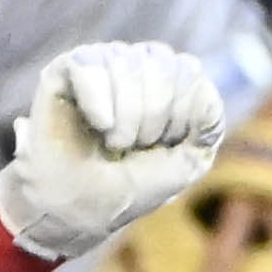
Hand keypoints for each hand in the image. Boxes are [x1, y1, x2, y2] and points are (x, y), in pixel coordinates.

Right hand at [0, 43, 229, 267]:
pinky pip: (89, 65)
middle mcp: (133, 64)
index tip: (162, 145)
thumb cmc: (131, 185)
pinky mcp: (63, 72)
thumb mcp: (188, 160)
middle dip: (154, 115)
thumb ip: (209, 122)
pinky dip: (98, 99)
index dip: (181, 112)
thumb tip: (201, 81)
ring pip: (125, 62)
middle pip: (160, 63)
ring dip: (127, 115)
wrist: (80, 209)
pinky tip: (99, 125)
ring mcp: (99, 65)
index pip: (186, 70)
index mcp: (167, 81)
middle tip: (134, 147)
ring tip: (113, 143)